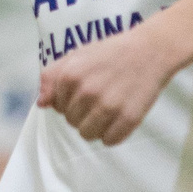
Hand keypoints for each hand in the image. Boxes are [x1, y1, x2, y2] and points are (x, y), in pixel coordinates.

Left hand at [38, 25, 174, 144]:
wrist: (151, 50)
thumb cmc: (110, 53)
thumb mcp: (75, 56)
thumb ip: (52, 77)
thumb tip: (41, 104)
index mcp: (70, 76)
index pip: (57, 107)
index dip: (70, 102)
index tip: (85, 91)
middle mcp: (87, 92)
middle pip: (71, 122)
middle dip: (82, 114)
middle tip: (100, 99)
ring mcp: (109, 106)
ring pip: (87, 134)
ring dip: (96, 127)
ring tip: (108, 111)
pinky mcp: (129, 117)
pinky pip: (110, 141)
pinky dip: (114, 134)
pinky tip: (120, 119)